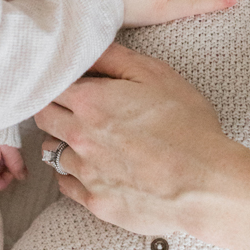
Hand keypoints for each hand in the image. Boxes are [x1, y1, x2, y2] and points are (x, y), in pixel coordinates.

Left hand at [36, 44, 249, 249]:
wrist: (205, 184)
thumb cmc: (187, 126)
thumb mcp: (158, 76)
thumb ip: (116, 58)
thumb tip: (89, 47)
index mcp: (90, 102)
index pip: (49, 86)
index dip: (57, 81)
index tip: (71, 82)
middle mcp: (78, 137)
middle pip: (43, 118)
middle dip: (54, 109)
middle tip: (78, 108)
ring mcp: (85, 173)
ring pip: (52, 153)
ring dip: (64, 143)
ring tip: (91, 141)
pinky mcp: (96, 202)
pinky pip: (67, 185)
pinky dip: (74, 175)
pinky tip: (96, 169)